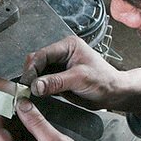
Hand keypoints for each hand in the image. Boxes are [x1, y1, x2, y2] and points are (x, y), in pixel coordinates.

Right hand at [20, 35, 140, 111]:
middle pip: (37, 62)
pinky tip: (35, 94)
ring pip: (37, 72)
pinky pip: (42, 82)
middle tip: (26, 89)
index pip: (43, 54)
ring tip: (29, 93)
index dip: (33, 68)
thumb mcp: (80, 79)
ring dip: (33, 82)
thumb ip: (56, 81)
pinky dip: (37, 88)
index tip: (27, 83)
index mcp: (68, 46)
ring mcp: (59, 66)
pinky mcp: (58, 78)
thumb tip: (36, 85)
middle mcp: (61, 54)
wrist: (114, 94)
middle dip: (30, 75)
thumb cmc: (104, 81)